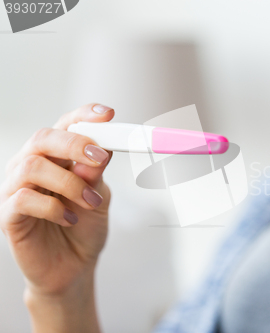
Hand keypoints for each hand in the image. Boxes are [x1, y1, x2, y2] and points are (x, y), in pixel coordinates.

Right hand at [0, 103, 114, 332]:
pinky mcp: (9, 215)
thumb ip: (95, 174)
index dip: (84, 115)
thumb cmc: (84, 227)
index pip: (65, 126)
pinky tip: (69, 218)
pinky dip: (53, 207)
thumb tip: (96, 154)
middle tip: (100, 159)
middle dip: (75, 144)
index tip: (108, 115)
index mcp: (56, 157)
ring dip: (70, 182)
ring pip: (32, 166)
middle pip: (44, 138)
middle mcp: (32, 166)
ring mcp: (16, 189)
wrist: (73, 266)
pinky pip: (23, 199)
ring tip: (90, 201)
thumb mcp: (99, 196)